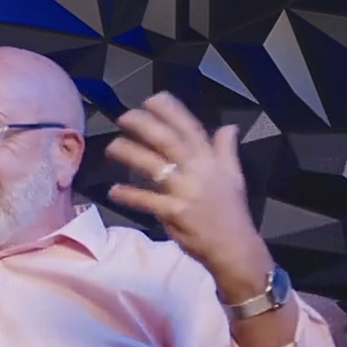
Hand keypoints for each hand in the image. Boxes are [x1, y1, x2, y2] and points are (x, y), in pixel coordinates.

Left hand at [105, 92, 272, 298]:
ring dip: (130, 153)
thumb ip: (226, 150)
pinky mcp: (174, 212)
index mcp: (212, 161)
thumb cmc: (231, 213)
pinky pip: (146, 200)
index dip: (172, 111)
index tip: (153, 98)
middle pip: (168, 141)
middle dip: (145, 125)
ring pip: (153, 165)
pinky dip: (129, 194)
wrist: (235, 248)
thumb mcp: (234, 177)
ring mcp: (186, 191)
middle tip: (124, 117)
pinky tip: (113, 190)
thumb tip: (230, 126)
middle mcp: (198, 171)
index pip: (191, 128)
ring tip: (111, 148)